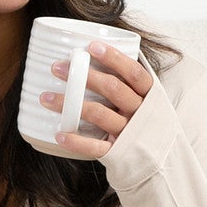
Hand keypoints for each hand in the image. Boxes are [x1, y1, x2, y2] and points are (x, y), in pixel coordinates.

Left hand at [40, 38, 153, 154]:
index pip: (133, 72)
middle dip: (85, 76)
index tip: (91, 47)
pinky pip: (95, 146)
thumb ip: (127, 80)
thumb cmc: (145, 119)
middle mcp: (140, 112)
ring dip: (70, 105)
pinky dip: (76, 141)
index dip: (114, 58)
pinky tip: (59, 133)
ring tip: (45, 97)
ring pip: (98, 114)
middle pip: (113, 89)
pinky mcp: (118, 152)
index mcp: (149, 95)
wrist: (162, 159)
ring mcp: (129, 133)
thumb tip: (95, 51)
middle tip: (57, 67)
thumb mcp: (146, 98)